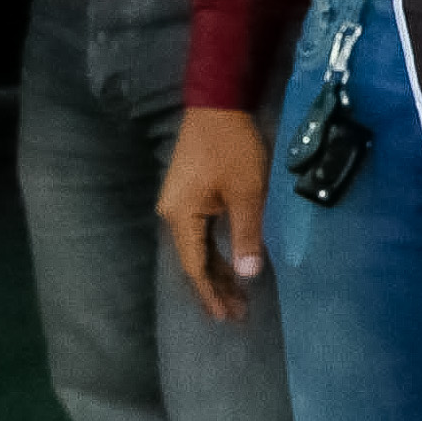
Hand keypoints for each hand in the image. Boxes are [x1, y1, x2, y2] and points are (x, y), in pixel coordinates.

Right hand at [157, 107, 272, 322]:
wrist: (217, 104)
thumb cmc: (233, 148)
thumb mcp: (247, 192)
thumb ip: (247, 234)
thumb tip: (249, 275)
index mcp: (181, 218)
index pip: (195, 267)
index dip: (213, 293)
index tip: (228, 316)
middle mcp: (173, 215)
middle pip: (194, 260)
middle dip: (217, 286)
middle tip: (238, 313)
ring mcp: (179, 203)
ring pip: (198, 247)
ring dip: (218, 269)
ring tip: (237, 294)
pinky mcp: (189, 193)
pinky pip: (201, 232)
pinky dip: (216, 249)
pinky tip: (230, 260)